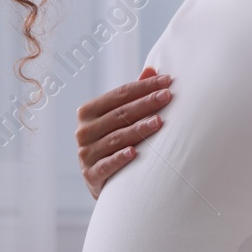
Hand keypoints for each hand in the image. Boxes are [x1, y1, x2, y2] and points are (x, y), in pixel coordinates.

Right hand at [75, 66, 172, 199]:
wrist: (101, 181)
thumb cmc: (114, 142)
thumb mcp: (119, 119)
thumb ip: (133, 96)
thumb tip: (152, 70)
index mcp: (88, 112)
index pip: (119, 94)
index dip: (143, 87)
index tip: (166, 82)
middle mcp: (84, 131)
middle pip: (119, 114)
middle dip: (145, 104)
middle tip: (167, 97)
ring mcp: (85, 154)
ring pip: (115, 138)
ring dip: (138, 129)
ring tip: (159, 122)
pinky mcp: (90, 175)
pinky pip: (106, 165)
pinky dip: (119, 158)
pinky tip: (134, 152)